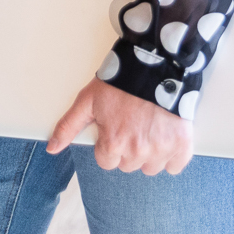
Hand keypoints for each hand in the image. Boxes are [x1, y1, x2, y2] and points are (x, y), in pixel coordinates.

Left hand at [46, 77, 194, 174]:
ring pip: (150, 168)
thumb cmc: (120, 82)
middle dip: (127, 148)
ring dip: (148, 154)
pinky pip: (175, 166)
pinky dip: (171, 156)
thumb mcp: (87, 100)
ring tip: (147, 129)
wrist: (155, 66)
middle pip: (128, 165)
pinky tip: (164, 137)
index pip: (106, 161)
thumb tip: (52, 148)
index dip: (107, 144)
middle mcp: (137, 152)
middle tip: (130, 125)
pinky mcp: (182, 145)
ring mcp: (161, 150)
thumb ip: (68, 127)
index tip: (113, 129)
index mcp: (113, 144)